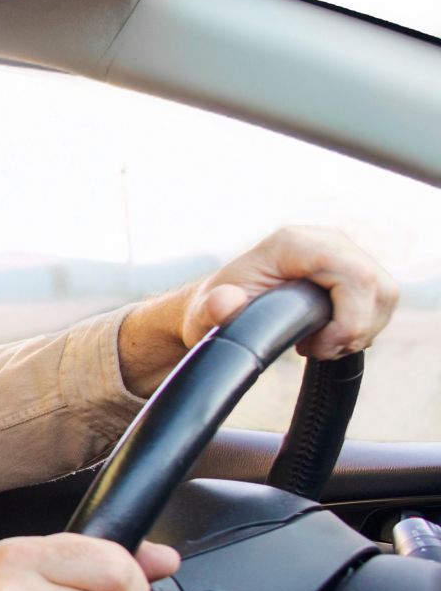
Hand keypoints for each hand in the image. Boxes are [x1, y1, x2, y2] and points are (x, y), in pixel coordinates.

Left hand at [185, 226, 395, 358]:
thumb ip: (214, 309)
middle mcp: (324, 239)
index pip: (356, 276)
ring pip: (385, 294)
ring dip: (361, 330)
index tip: (315, 347)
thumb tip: (227, 301)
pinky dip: (363, 326)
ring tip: (321, 346)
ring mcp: (342, 252)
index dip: (350, 319)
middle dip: (356, 329)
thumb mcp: (205, 314)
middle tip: (318, 350)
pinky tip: (330, 338)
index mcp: (294, 243)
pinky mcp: (351, 269)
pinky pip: (381, 299)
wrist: (219, 305)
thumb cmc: (213, 310)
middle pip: (378, 286)